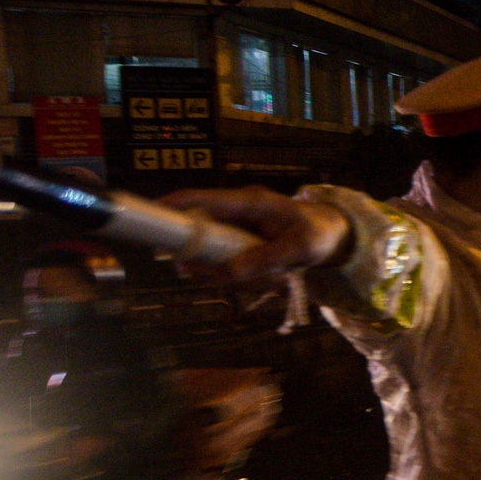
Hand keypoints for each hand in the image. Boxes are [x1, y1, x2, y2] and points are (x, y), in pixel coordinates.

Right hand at [160, 186, 352, 287]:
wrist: (333, 232)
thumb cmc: (318, 232)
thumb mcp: (300, 247)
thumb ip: (266, 258)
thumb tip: (228, 272)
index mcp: (249, 202)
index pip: (202, 199)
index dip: (173, 205)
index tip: (147, 215)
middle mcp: (237, 213)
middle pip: (198, 231)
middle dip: (196, 256)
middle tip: (198, 273)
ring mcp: (236, 228)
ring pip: (210, 253)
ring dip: (222, 273)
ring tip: (262, 279)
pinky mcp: (238, 243)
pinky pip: (224, 263)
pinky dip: (235, 278)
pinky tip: (263, 280)